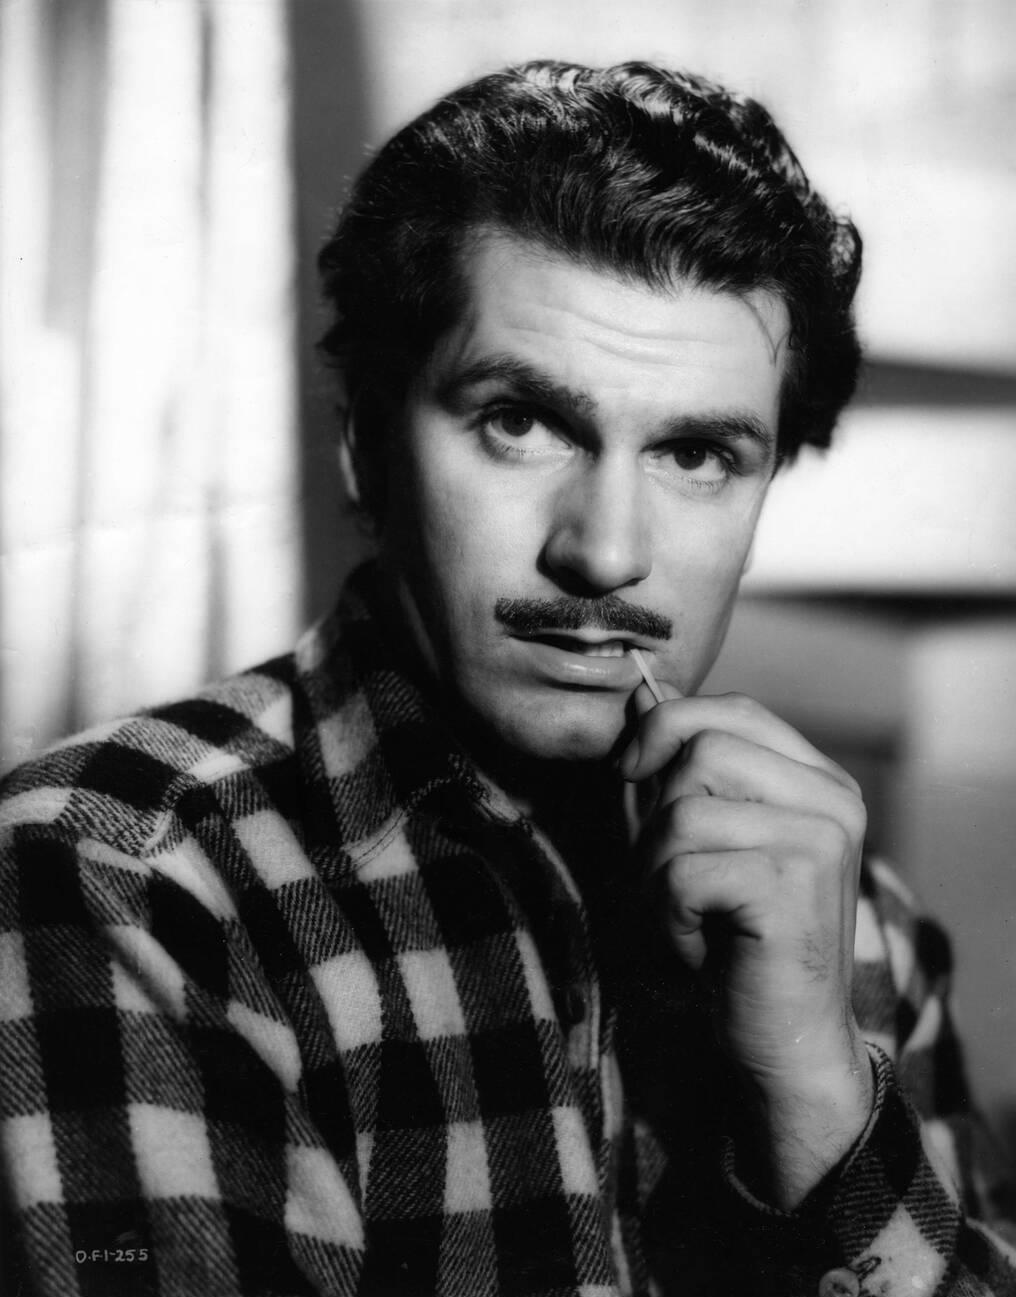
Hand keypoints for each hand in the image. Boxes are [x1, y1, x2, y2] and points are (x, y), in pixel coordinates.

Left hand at [620, 684, 872, 1206]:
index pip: (732, 709)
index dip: (665, 728)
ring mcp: (822, 841)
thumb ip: (678, 766)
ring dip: (655, 872)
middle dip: (655, 816)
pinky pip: (683, 872)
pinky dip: (668, 914)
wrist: (782, 1042)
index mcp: (819, 779)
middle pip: (700, 750)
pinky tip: (699, 944)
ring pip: (683, 813)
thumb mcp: (702, 838)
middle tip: (668, 875)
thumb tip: (641, 689)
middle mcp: (834, 800)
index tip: (631, 774)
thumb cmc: (733, 937)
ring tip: (685, 914)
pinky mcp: (795, 889)